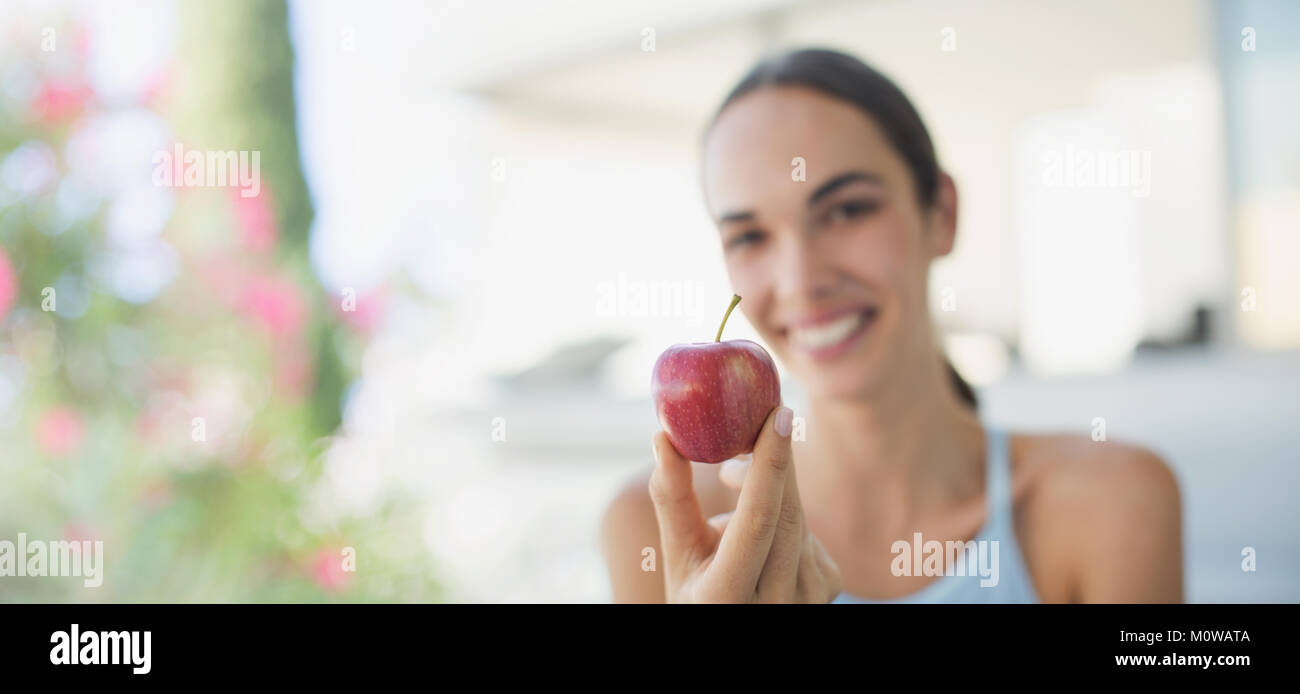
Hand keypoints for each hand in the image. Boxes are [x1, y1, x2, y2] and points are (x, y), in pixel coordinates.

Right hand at [649, 406, 842, 602]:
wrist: (731, 629)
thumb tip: (662, 437)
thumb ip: (671, 497)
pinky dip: (786, 516)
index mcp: (725, 594)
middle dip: (773, 461)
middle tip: (762, 418)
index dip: (770, 464)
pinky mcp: (831, 588)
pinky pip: (810, 533)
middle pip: (786, 513)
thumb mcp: (676, 553)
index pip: (758, 518)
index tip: (779, 415)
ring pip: (798, 519)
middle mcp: (775, 604)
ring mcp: (810, 600)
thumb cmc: (696, 591)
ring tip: (730, 480)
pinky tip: (762, 530)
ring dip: (771, 489)